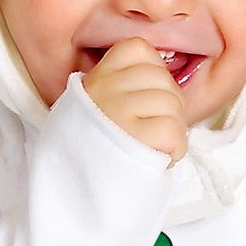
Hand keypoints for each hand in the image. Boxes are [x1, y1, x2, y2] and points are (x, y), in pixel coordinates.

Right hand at [82, 38, 187, 166]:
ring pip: (173, 106)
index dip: (154, 73)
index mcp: (96, 79)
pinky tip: (158, 158)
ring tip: (153, 147)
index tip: (145, 100)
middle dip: (169, 108)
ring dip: (173, 132)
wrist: (70, 196)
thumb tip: (162, 77)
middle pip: (163, 80)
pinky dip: (175, 149)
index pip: (138, 48)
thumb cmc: (93, 154)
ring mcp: (117, 112)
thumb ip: (120, 87)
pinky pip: (174, 131)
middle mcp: (104, 90)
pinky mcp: (134, 138)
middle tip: (153, 131)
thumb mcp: (93, 109)